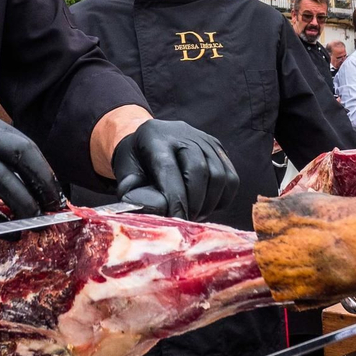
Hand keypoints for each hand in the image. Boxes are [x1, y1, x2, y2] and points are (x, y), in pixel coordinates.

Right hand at [0, 109, 63, 226]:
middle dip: (42, 182)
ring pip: (1, 179)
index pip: (21, 143)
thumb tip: (23, 187)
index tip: (55, 192)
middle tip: (55, 207)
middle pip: (20, 153)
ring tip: (35, 222)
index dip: (42, 169)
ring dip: (24, 204)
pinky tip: (7, 233)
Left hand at [110, 119, 238, 219]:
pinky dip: (222, 199)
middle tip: (186, 221)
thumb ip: (131, 190)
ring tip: (195, 215)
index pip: (168, 168)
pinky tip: (206, 206)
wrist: (151, 139)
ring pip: (218, 175)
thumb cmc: (137, 161)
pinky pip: (231, 178)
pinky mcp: (219, 148)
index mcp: (155, 137)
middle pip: (198, 170)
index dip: (174, 198)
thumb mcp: (125, 171)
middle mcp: (183, 133)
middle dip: (194, 203)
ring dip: (209, 203)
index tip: (176, 221)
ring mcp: (204, 139)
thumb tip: (142, 209)